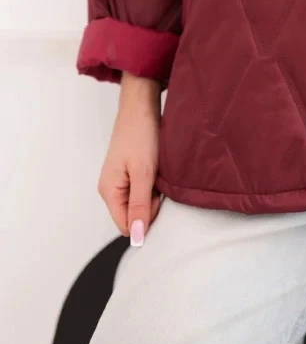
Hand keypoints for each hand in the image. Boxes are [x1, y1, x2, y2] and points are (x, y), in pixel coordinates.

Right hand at [97, 83, 163, 244]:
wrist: (141, 105)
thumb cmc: (140, 135)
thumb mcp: (143, 173)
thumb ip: (140, 206)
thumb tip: (137, 238)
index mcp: (109, 192)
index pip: (126, 226)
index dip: (146, 218)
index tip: (158, 199)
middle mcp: (112, 188)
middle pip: (133, 215)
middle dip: (151, 205)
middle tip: (159, 182)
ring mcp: (120, 179)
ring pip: (140, 201)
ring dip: (153, 193)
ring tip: (158, 173)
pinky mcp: (130, 171)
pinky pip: (142, 188)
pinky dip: (153, 182)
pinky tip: (157, 169)